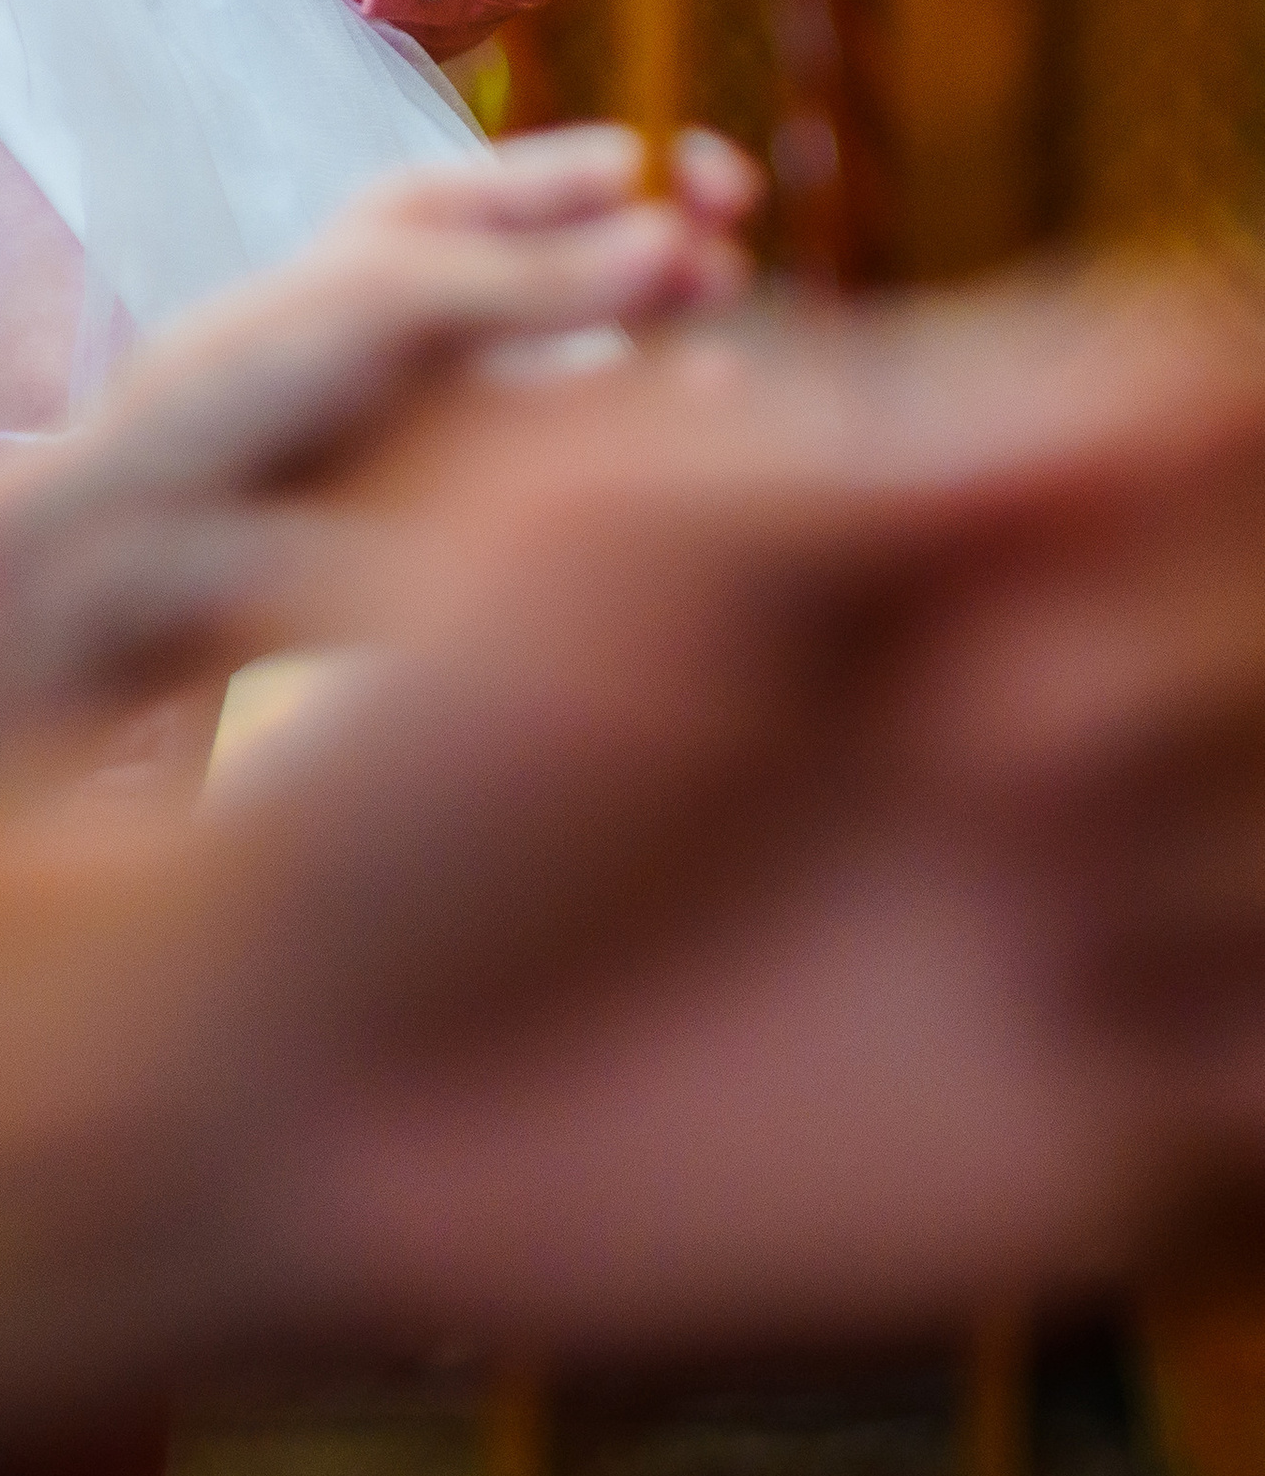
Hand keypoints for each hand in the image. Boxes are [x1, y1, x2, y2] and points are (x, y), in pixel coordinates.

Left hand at [0, 123, 761, 735]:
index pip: (567, 174)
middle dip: (683, 241)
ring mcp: (494, 402)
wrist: (157, 544)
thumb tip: (684, 242)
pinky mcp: (500, 502)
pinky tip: (699, 412)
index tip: (701, 179)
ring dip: (683, 336)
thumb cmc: (244, 387)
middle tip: (726, 242)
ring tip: (718, 322)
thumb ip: (537, 278)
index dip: (645, 170)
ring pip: (627, 355)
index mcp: (426, 221)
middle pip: (617, 255)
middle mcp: (472, 301)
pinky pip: (603, 457)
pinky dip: (660, 432)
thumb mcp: (390, 302)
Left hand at [217, 267, 1264, 1351]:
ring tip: (1016, 905)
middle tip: (984, 730)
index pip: (1182, 399)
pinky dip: (1244, 1040)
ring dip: (1217, 843)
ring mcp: (1054, 903)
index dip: (1216, 408)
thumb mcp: (621, 533)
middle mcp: (1012, 685)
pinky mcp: (1076, 1121)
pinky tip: (1059, 1017)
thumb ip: (906, 452)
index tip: (1140, 455)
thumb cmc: (411, 766)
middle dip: (1190, 640)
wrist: (305, 1078)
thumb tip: (1201, 354)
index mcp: (913, 516)